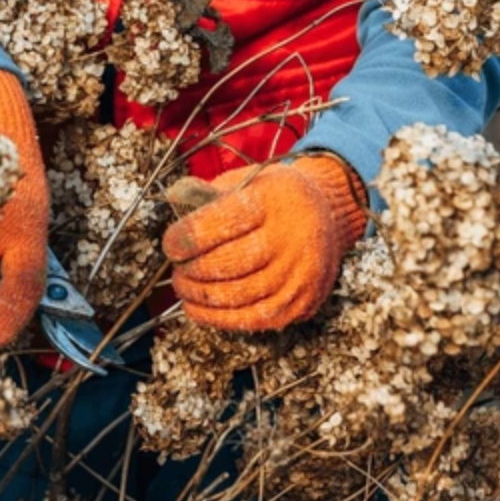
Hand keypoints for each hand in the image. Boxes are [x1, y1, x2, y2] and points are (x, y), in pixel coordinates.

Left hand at [162, 156, 366, 331]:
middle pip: (224, 264)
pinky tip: (197, 307)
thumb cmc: (274, 198)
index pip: (219, 224)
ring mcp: (299, 276)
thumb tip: (173, 198)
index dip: (185, 238)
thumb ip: (208, 192)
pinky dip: (215, 318)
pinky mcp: (300, 305)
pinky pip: (250, 320)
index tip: (171, 244)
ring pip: (234, 296)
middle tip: (177, 266)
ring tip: (184, 284)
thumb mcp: (246, 180)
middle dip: (189, 269)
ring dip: (198, 294)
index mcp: (274, 201)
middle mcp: (292, 240)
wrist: (328, 216)